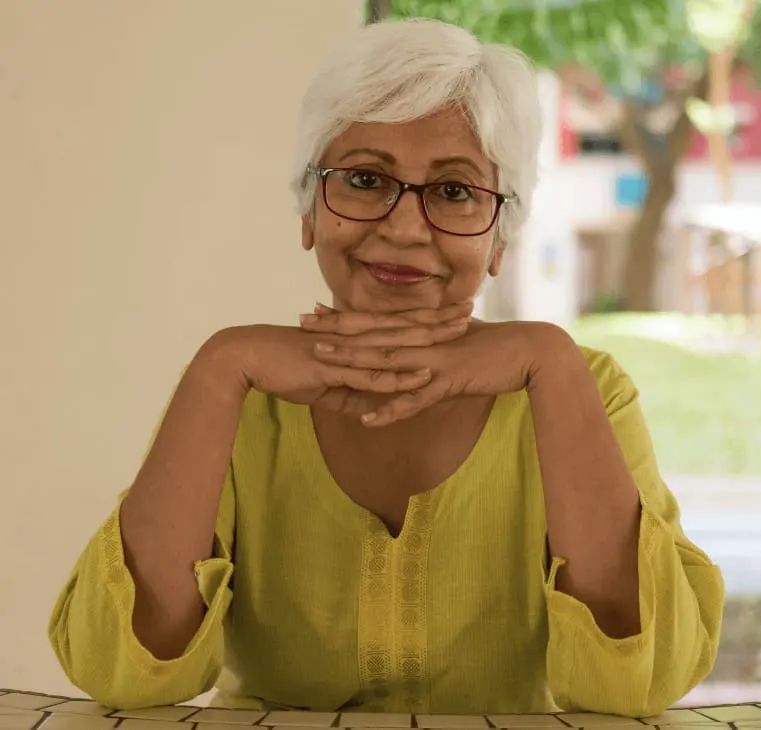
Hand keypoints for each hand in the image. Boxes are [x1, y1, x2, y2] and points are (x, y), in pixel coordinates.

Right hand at [202, 302, 472, 413]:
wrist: (248, 358)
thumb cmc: (284, 366)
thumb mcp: (325, 384)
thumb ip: (351, 394)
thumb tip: (371, 409)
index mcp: (354, 336)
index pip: (398, 322)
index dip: (427, 316)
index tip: (453, 309)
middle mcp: (355, 338)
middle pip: (405, 327)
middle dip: (439, 320)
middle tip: (471, 310)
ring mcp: (346, 352)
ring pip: (395, 346)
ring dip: (428, 341)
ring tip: (458, 336)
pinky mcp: (334, 369)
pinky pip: (371, 376)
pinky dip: (398, 378)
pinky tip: (422, 378)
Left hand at [302, 316, 573, 425]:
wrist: (529, 350)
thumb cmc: (495, 346)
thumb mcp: (455, 340)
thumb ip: (429, 343)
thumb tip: (411, 346)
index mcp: (422, 330)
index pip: (376, 321)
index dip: (344, 317)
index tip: (314, 312)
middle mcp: (422, 341)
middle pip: (372, 335)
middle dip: (335, 331)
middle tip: (301, 325)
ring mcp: (434, 360)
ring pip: (386, 362)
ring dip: (353, 362)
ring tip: (322, 363)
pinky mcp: (449, 382)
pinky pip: (415, 399)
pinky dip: (391, 409)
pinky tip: (367, 419)